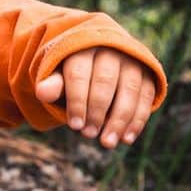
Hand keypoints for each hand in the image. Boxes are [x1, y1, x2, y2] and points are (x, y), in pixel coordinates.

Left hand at [35, 48, 156, 148]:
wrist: (98, 56)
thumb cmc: (73, 72)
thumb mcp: (58, 75)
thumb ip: (53, 84)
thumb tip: (43, 92)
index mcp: (83, 48)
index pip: (79, 75)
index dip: (77, 101)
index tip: (75, 126)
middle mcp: (111, 50)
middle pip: (105, 82)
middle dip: (97, 112)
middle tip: (88, 135)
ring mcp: (132, 60)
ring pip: (130, 90)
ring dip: (120, 119)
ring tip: (108, 142)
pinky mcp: (148, 72)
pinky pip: (146, 96)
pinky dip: (137, 119)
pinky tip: (126, 139)